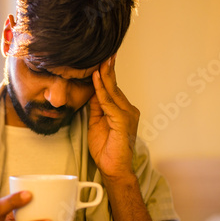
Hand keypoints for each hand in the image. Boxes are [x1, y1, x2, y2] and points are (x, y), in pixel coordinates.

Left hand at [88, 54, 139, 181]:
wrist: (113, 168)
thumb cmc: (106, 148)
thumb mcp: (96, 122)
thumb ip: (96, 107)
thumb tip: (92, 91)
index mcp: (121, 110)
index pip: (111, 88)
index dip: (105, 74)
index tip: (101, 59)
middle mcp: (127, 109)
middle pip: (113, 86)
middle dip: (106, 69)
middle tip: (104, 52)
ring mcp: (127, 115)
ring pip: (112, 92)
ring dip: (104, 76)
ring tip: (98, 62)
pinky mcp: (123, 121)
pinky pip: (109, 103)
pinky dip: (101, 91)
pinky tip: (96, 80)